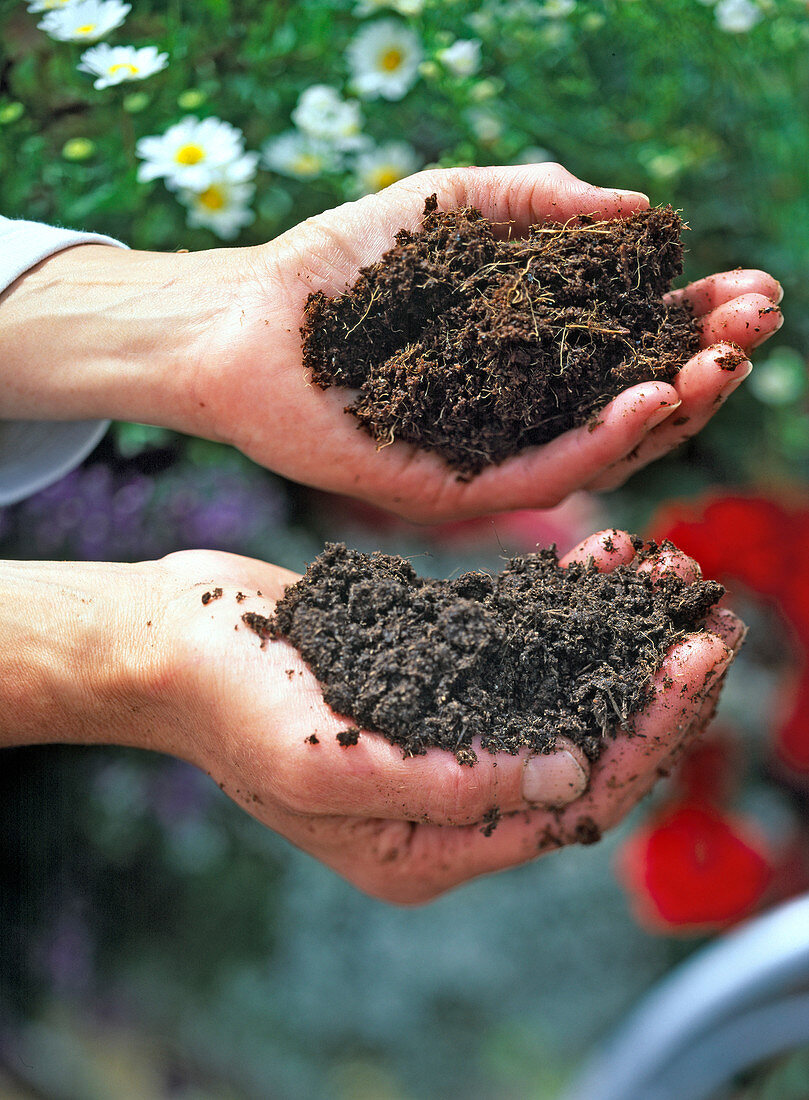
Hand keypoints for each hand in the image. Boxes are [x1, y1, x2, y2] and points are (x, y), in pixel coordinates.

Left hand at [0, 164, 779, 522]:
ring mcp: (482, 460)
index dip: (693, 320)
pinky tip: (648, 400)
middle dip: (702, 365)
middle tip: (755, 325)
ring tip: (719, 362)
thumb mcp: (455, 209)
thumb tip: (641, 212)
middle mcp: (514, 419)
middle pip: (628, 407)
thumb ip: (542, 205)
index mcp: (525, 361)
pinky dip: (599, 441)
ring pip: (599, 452)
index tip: (750, 287)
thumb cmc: (339, 265)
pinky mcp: (444, 489)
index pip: (628, 349)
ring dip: (670, 408)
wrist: (240, 317)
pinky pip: (537, 476)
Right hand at [150, 532, 741, 903]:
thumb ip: (446, 788)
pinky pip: (518, 649)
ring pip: (559, 694)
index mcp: (425, 845)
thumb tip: (572, 783)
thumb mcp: (327, 762)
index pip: (569, 808)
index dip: (644, 739)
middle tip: (714, 622)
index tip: (694, 666)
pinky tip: (607, 562)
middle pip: (582, 750)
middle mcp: (446, 798)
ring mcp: (440, 733)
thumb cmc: (226, 702)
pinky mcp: (431, 674)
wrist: (170, 637)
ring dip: (619, 641)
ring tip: (675, 579)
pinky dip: (565, 609)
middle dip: (652, 690)